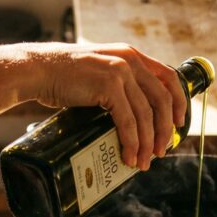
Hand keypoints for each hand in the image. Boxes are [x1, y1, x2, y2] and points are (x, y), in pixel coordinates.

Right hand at [29, 43, 186, 170]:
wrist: (38, 70)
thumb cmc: (62, 74)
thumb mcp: (97, 69)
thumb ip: (115, 81)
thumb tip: (127, 112)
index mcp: (130, 55)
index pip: (168, 77)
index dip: (179, 102)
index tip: (179, 123)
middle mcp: (129, 60)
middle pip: (162, 100)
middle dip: (165, 130)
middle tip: (160, 151)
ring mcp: (119, 72)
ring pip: (146, 115)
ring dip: (147, 142)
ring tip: (143, 161)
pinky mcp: (108, 86)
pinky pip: (128, 121)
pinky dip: (131, 141)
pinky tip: (128, 155)